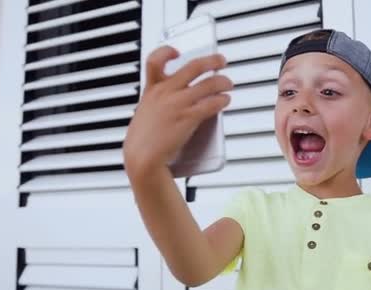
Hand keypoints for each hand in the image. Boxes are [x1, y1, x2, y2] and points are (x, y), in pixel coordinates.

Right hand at [123, 46, 232, 176]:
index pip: (155, 60)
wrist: (142, 157)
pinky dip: (222, 100)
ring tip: (228, 83)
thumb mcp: (144, 113)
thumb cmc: (142, 140)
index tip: (177, 52)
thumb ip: (157, 103)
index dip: (167, 52)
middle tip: (220, 61)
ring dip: (223, 82)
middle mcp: (166, 92)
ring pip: (208, 84)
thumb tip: (169, 103)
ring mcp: (178, 104)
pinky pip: (211, 103)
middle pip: (193, 66)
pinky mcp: (189, 117)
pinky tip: (225, 100)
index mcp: (152, 90)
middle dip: (211, 61)